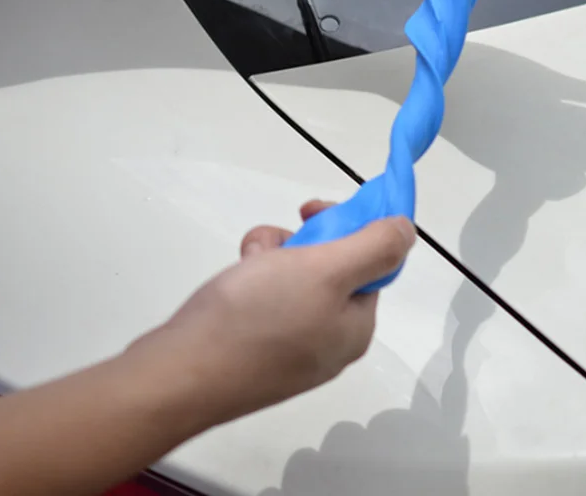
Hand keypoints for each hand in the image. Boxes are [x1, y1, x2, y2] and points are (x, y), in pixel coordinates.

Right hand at [125, 201, 415, 429]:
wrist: (177, 375)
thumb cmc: (256, 317)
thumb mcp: (326, 270)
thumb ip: (374, 246)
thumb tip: (408, 230)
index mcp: (355, 327)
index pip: (370, 263)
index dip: (348, 228)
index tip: (314, 210)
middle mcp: (328, 340)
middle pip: (330, 268)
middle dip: (302, 242)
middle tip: (278, 238)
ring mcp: (289, 348)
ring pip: (294, 276)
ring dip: (274, 253)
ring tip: (249, 258)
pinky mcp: (254, 348)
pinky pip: (265, 298)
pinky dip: (253, 275)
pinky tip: (236, 274)